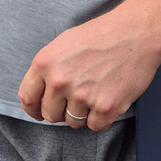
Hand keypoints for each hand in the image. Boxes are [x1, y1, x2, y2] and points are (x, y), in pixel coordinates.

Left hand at [17, 8, 160, 130]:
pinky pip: (95, 126)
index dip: (33, 109)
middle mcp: (60, 81)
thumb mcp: (61, 44)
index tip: (38, 112)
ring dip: (82, 114)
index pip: (27, 97)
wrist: (133, 33)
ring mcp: (82, 96)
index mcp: (44, 63)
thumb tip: (41, 93)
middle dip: (60, 111)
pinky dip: (101, 118)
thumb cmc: (98, 35)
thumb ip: (47, 69)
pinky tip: (106, 100)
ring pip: (73, 122)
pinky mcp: (106, 107)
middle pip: (50, 115)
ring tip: (93, 93)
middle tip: (73, 99)